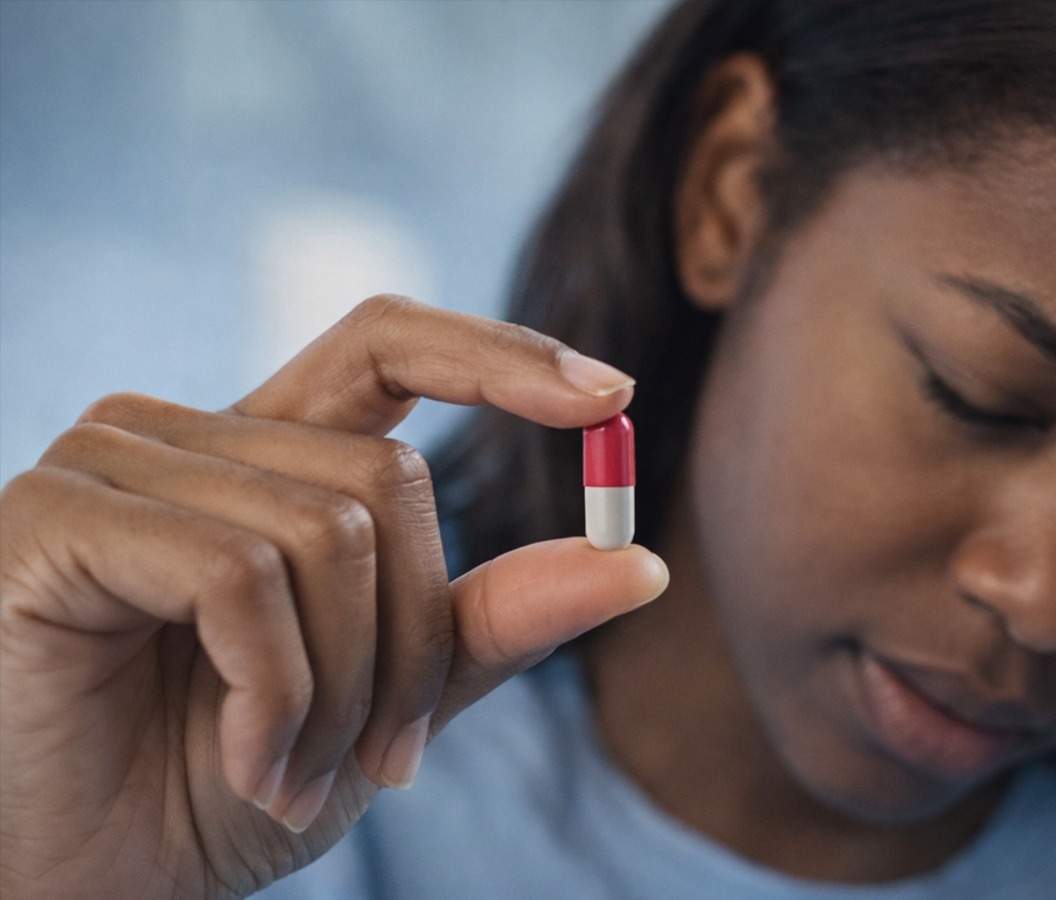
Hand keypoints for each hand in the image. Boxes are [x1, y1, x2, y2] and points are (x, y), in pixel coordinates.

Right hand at [0, 296, 668, 898]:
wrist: (75, 887)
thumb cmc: (216, 789)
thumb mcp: (386, 703)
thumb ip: (493, 623)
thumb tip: (640, 563)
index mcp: (266, 457)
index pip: (390, 342)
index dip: (501, 354)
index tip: (612, 397)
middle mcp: (187, 436)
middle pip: (391, 476)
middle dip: (417, 642)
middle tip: (386, 759)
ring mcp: (113, 462)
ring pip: (331, 531)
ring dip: (343, 689)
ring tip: (289, 772)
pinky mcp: (56, 514)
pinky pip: (241, 574)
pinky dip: (276, 692)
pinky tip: (247, 761)